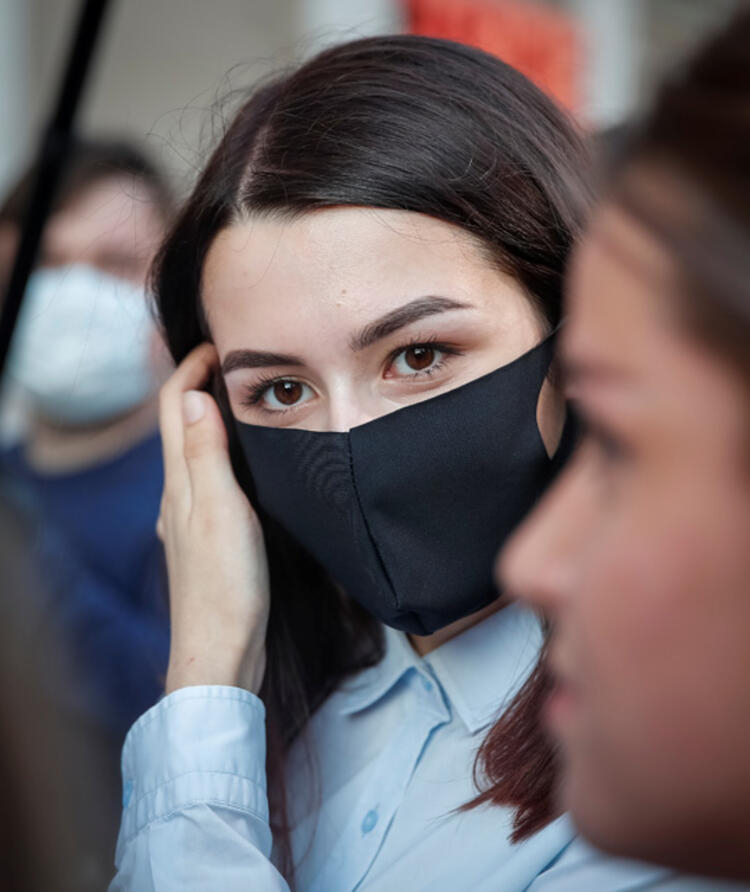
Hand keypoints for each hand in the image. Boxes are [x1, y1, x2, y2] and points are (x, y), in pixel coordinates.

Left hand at [157, 343, 269, 694]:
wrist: (220, 651)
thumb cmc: (225, 586)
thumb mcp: (219, 510)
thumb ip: (205, 454)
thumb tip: (192, 395)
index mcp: (179, 482)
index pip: (173, 407)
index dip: (191, 369)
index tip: (220, 343)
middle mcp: (177, 495)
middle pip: (179, 425)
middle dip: (201, 386)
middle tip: (239, 364)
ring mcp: (189, 518)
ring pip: (194, 453)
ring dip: (212, 419)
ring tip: (248, 403)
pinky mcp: (207, 538)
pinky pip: (208, 480)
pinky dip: (222, 453)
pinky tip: (247, 464)